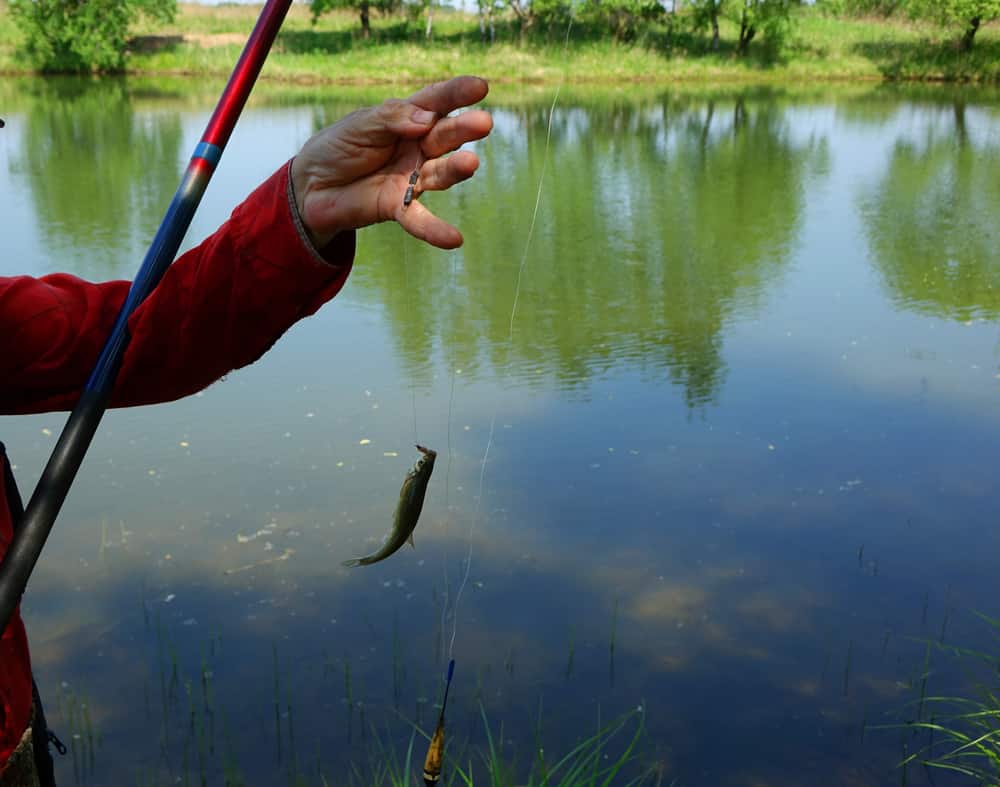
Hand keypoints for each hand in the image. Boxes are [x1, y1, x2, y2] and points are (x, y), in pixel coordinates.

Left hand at [290, 76, 492, 250]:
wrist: (311, 186)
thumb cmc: (337, 148)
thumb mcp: (358, 125)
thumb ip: (390, 119)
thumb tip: (426, 119)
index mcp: (407, 119)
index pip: (435, 102)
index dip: (457, 93)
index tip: (481, 87)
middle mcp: (417, 148)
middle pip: (444, 136)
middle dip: (463, 129)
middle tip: (484, 123)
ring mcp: (411, 178)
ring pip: (439, 174)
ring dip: (456, 169)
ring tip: (471, 163)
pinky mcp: (399, 208)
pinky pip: (419, 220)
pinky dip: (436, 230)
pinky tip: (454, 239)